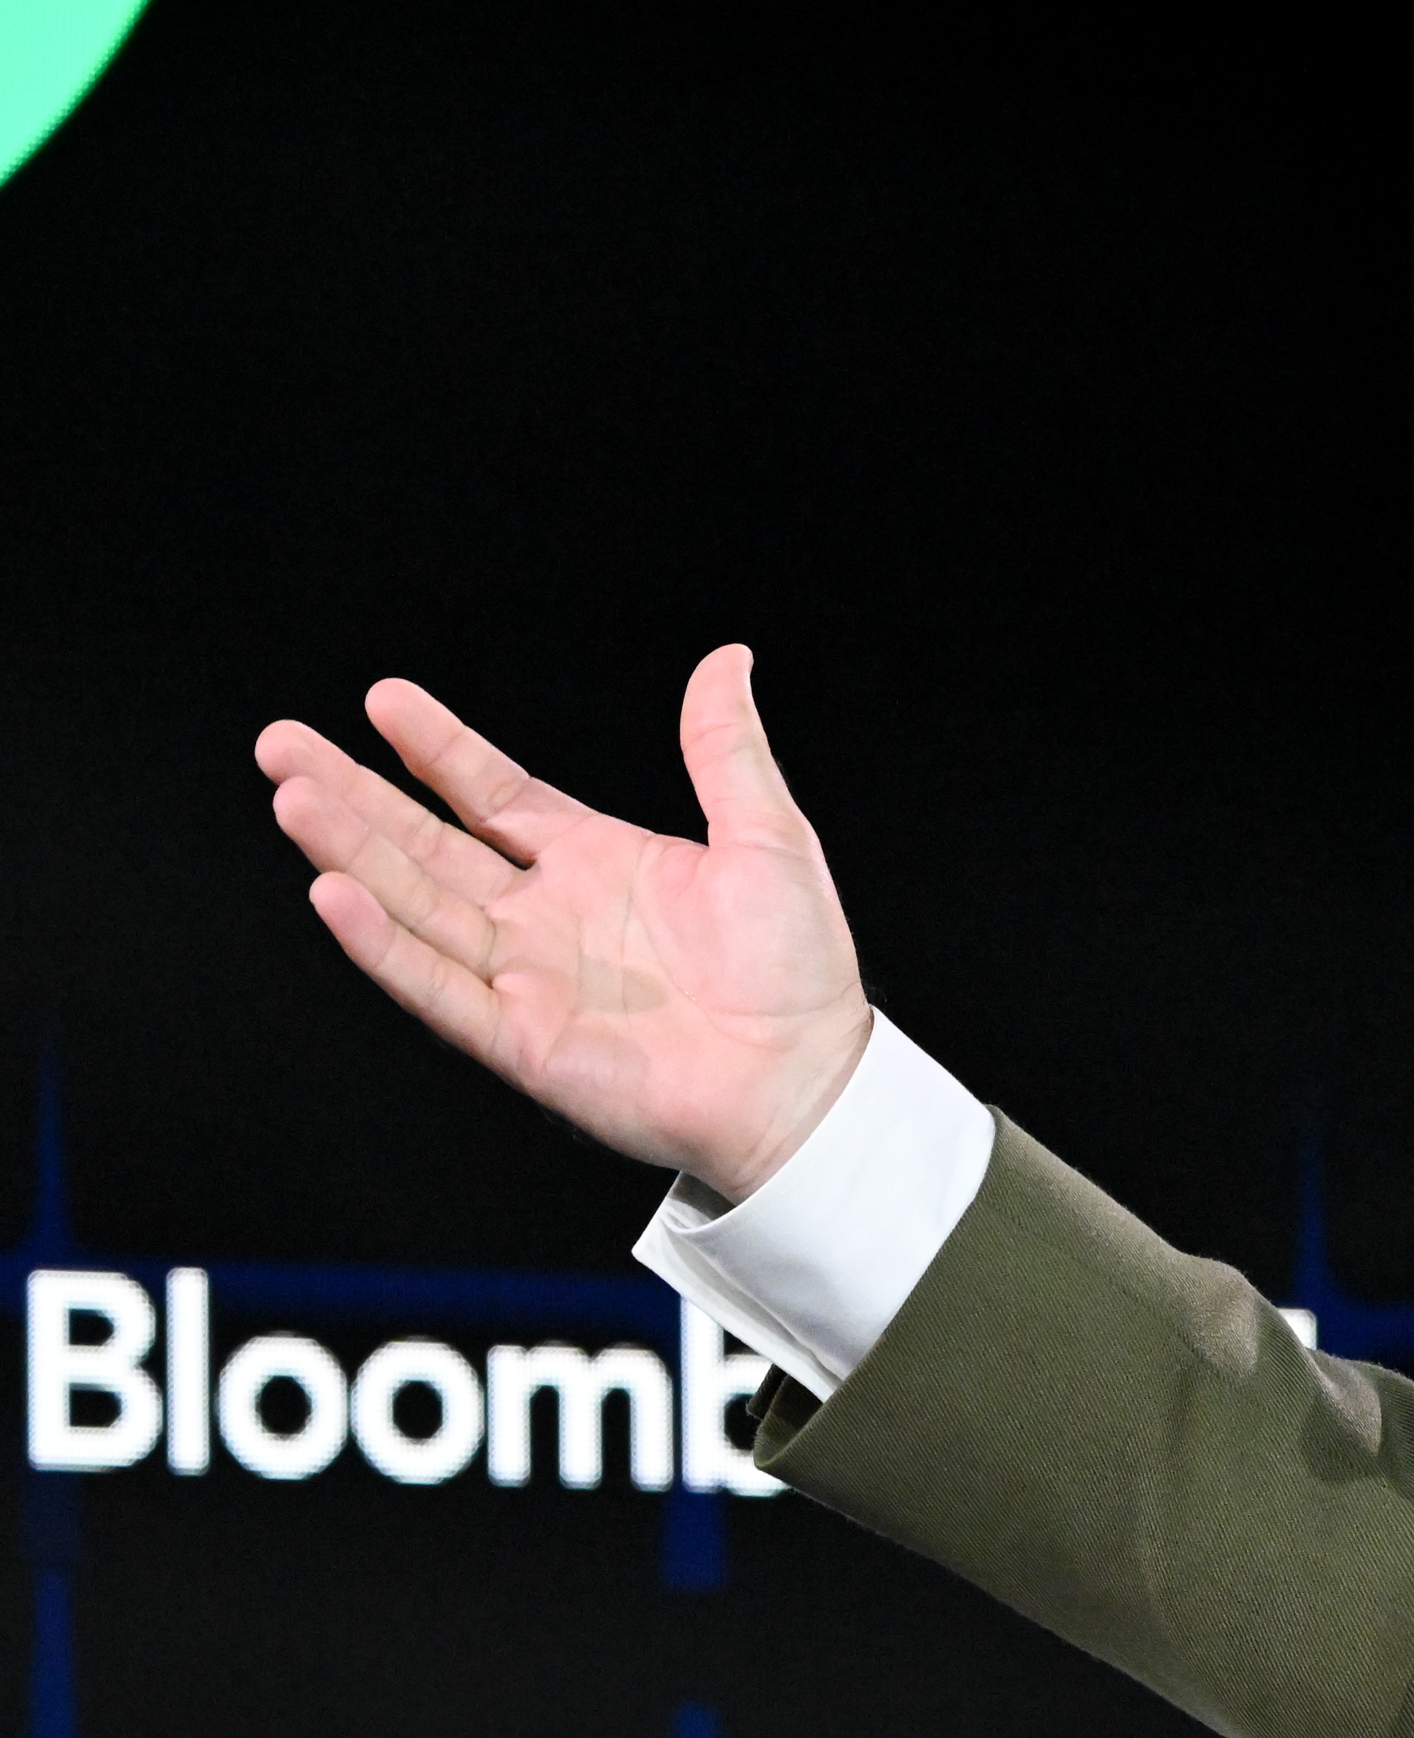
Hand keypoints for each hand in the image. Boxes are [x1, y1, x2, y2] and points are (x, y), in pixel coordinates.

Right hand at [257, 644, 870, 1202]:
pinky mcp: (520, 1038)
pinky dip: (385, 945)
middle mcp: (544, 916)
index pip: (493, 793)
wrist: (808, 1076)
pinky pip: (437, 986)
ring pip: (416, 906)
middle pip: (426, 844)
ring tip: (292, 798)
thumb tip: (729, 660)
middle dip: (352, 794)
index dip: (437, 747)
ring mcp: (524, 977)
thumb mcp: (767, 836)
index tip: (382, 698)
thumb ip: (727, 750)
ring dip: (351, 854)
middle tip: (282, 744)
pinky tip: (337, 895)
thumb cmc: (796, 968)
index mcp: (594, 862)